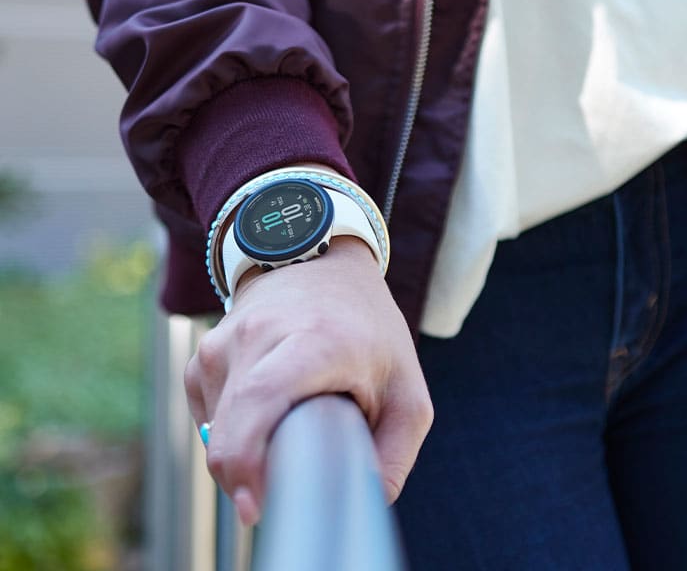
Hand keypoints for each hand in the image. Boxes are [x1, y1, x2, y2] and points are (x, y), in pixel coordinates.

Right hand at [184, 236, 432, 524]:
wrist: (321, 261)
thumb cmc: (368, 328)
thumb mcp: (405, 387)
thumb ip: (395, 451)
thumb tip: (364, 502)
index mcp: (314, 340)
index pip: (261, 399)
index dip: (247, 458)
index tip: (256, 504)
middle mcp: (258, 335)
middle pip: (229, 428)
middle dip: (247, 476)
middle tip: (282, 486)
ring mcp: (223, 341)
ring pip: (216, 429)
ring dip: (246, 448)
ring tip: (289, 418)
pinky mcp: (203, 353)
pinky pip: (208, 413)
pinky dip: (233, 428)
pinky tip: (267, 409)